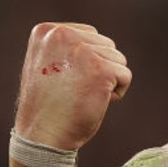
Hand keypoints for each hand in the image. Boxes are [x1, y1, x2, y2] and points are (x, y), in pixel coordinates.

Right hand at [13, 23, 131, 149]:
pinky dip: (116, 92)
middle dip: (99, 70)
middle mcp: (62, 34)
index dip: (86, 62)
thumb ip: (67, 48)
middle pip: (106, 45)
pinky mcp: (101, 69)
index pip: (90, 36)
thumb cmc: (48, 105)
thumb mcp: (49, 65)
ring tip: (82, 95)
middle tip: (74, 91)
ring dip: (108, 81)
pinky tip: (94, 101)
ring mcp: (82, 51)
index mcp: (46, 31)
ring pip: (118, 59)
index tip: (64, 81)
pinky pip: (125, 75)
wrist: (42, 135)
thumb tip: (96, 42)